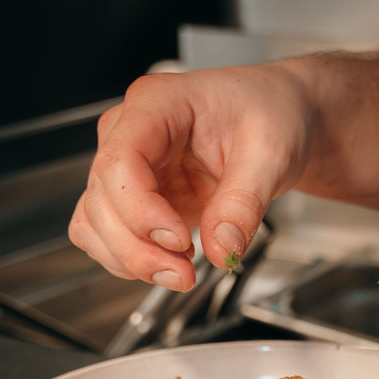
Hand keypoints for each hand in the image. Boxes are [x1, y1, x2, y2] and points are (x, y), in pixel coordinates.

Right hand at [69, 64, 312, 289]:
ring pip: (95, 222)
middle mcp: (131, 133)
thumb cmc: (271, 114)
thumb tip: (221, 250)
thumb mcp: (271, 152)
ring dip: (130, 259)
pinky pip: (109, 234)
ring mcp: (131, 168)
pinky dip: (130, 259)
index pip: (121, 161)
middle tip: (185, 274)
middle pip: (102, 199)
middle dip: (137, 247)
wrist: (282, 117)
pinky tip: (168, 264)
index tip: (180, 241)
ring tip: (181, 274)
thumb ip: (244, 203)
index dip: (141, 210)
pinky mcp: (139, 198)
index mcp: (158, 105)